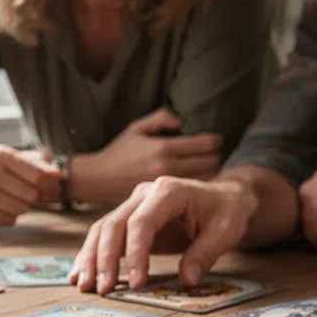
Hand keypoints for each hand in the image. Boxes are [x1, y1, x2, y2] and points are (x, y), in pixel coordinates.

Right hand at [0, 145, 62, 225]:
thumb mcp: (13, 159)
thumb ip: (39, 163)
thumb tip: (59, 174)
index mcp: (0, 154)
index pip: (38, 175)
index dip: (47, 185)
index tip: (45, 187)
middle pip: (31, 194)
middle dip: (32, 197)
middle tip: (23, 194)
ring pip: (20, 209)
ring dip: (21, 208)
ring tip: (11, 201)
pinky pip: (7, 221)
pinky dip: (9, 218)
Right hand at [70, 176, 257, 293]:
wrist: (223, 198)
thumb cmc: (225, 212)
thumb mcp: (226, 230)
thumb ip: (206, 253)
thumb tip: (187, 279)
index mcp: (167, 191)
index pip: (142, 222)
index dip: (135, 253)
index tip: (136, 283)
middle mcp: (143, 194)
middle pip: (114, 224)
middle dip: (104, 258)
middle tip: (102, 289)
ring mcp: (132, 205)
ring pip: (102, 229)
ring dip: (91, 258)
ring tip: (83, 284)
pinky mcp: (128, 219)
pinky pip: (104, 235)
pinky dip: (91, 255)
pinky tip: (79, 274)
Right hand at [72, 109, 222, 204]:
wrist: (98, 180)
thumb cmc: (117, 153)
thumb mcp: (136, 128)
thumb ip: (161, 118)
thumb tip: (181, 122)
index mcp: (164, 148)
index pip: (205, 144)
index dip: (217, 140)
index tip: (218, 139)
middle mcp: (168, 168)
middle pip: (211, 163)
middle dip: (217, 156)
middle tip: (217, 153)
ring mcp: (168, 185)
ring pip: (204, 178)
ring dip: (210, 171)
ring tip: (208, 166)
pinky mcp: (164, 198)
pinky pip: (190, 190)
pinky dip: (197, 183)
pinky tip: (195, 180)